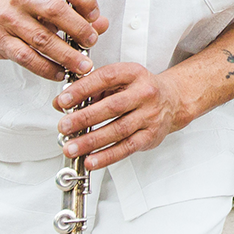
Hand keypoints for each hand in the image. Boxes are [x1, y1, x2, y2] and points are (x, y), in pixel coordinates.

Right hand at [0, 0, 108, 81]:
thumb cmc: (19, 6)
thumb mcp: (46, 0)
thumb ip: (75, 12)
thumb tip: (102, 25)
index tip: (96, 16)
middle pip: (55, 11)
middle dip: (79, 29)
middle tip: (91, 43)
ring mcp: (10, 20)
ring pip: (42, 38)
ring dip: (66, 55)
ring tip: (82, 65)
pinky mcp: (1, 41)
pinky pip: (27, 57)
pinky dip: (46, 68)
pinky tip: (59, 72)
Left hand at [54, 62, 190, 170]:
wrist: (172, 100)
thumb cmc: (139, 89)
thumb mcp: (118, 80)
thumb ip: (90, 89)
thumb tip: (61, 103)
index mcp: (133, 73)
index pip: (106, 78)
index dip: (83, 89)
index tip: (63, 100)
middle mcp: (144, 93)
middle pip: (112, 107)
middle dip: (85, 118)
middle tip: (64, 126)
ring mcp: (149, 115)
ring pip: (118, 130)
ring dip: (92, 141)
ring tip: (72, 147)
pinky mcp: (150, 135)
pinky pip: (127, 148)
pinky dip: (107, 156)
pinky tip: (91, 160)